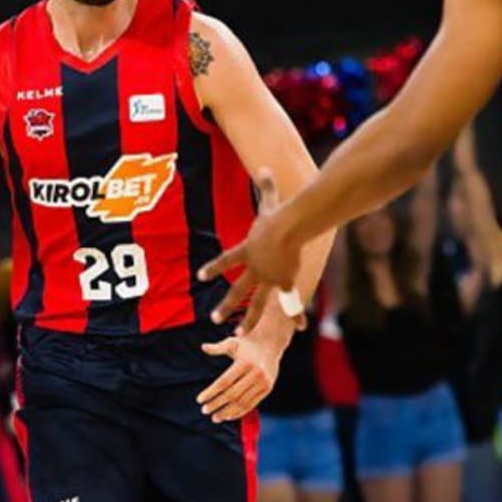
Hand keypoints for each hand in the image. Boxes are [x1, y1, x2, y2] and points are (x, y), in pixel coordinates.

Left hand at [196, 333, 283, 422]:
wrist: (271, 344)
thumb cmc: (247, 344)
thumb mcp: (233, 342)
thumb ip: (218, 347)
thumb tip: (203, 347)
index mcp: (244, 363)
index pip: (224, 382)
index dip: (211, 392)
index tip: (199, 400)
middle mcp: (255, 373)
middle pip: (232, 394)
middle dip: (217, 404)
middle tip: (204, 410)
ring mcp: (263, 382)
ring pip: (242, 402)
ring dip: (227, 412)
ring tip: (215, 417)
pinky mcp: (267, 389)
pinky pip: (252, 404)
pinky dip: (239, 412)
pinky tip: (228, 416)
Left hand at [198, 169, 304, 333]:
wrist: (287, 231)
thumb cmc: (278, 215)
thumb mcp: (269, 201)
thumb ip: (266, 186)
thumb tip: (264, 167)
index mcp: (247, 251)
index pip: (225, 261)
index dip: (213, 268)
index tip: (201, 276)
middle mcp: (255, 269)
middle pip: (237, 291)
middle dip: (225, 305)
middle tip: (214, 319)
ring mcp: (269, 278)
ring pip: (257, 304)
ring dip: (248, 320)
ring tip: (239, 333)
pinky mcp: (285, 283)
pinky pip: (290, 302)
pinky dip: (296, 315)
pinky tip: (300, 328)